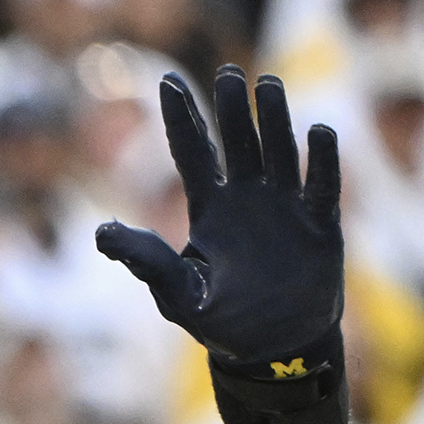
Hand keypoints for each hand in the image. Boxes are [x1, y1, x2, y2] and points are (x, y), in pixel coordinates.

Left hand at [94, 66, 341, 367]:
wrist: (272, 350)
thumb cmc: (220, 322)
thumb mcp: (176, 292)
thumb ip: (145, 260)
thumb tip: (101, 232)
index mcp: (210, 210)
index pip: (193, 153)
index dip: (182, 118)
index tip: (168, 81)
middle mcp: (247, 199)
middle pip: (238, 142)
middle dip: (231, 108)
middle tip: (227, 73)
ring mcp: (285, 207)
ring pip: (279, 152)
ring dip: (274, 121)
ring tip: (267, 85)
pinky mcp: (319, 225)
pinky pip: (322, 186)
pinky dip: (322, 162)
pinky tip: (319, 133)